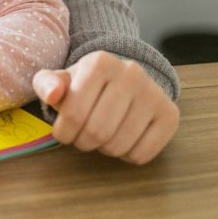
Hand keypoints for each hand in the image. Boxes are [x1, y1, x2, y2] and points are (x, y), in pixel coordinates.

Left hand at [33, 50, 179, 164]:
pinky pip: (143, 154)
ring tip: (102, 135)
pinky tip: (123, 138)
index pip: (75, 113)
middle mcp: (131, 73)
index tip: (64, 131)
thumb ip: (47, 84)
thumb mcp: (60, 80)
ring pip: (119, 145)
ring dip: (104, 150)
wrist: (123, 81)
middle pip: (98, 132)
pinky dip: (127, 155)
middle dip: (83, 142)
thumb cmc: (85, 85)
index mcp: (100, 62)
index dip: (64, 132)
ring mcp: (154, 93)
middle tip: (82, 136)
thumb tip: (53, 94)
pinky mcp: (170, 115)